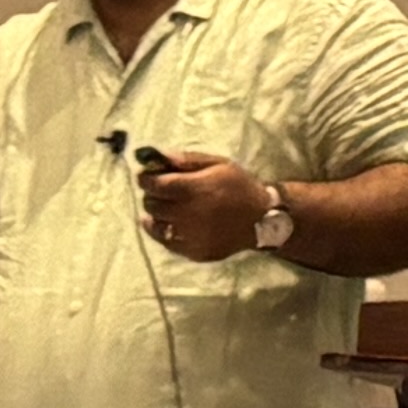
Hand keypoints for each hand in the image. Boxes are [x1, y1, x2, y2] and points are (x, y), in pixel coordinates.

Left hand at [133, 148, 271, 260]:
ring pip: (155, 223)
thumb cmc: (239, 186)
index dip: (145, 178)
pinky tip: (166, 223)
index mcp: (195, 189)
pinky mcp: (191, 251)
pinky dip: (160, 231)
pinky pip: (164, 241)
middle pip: (151, 204)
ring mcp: (188, 236)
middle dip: (151, 194)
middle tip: (160, 190)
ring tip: (166, 207)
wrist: (261, 218)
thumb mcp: (219, 164)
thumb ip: (189, 159)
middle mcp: (187, 214)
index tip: (145, 175)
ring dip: (155, 212)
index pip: (155, 184)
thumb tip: (160, 156)